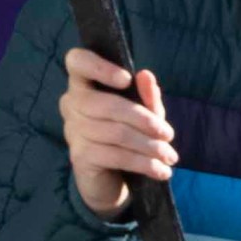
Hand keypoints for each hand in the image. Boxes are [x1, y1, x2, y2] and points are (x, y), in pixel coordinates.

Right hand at [62, 45, 175, 216]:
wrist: (112, 179)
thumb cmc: (128, 135)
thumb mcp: (145, 114)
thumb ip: (147, 95)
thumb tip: (145, 75)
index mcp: (83, 83)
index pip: (77, 62)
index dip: (99, 66)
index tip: (127, 79)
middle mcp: (71, 104)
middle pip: (108, 104)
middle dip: (144, 120)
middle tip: (168, 135)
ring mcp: (72, 130)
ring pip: (116, 133)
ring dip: (149, 146)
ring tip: (170, 156)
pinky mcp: (79, 156)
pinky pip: (115, 156)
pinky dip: (143, 163)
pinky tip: (160, 170)